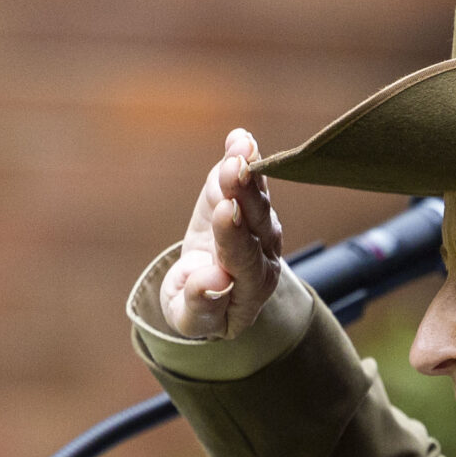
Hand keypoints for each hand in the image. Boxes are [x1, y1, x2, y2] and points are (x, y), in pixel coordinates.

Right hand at [156, 130, 284, 341]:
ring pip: (257, 196)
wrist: (209, 290)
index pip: (245, 260)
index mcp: (251, 287)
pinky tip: (238, 137)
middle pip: (256, 222)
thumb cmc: (199, 310)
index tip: (225, 211)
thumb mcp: (191, 319)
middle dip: (244, 194)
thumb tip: (213, 281)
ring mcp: (259, 224)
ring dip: (247, 169)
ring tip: (239, 147)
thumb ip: (201, 306)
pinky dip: (244, 156)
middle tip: (234, 170)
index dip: (234, 235)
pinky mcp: (247, 199)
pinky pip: (250, 176)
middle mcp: (264, 253)